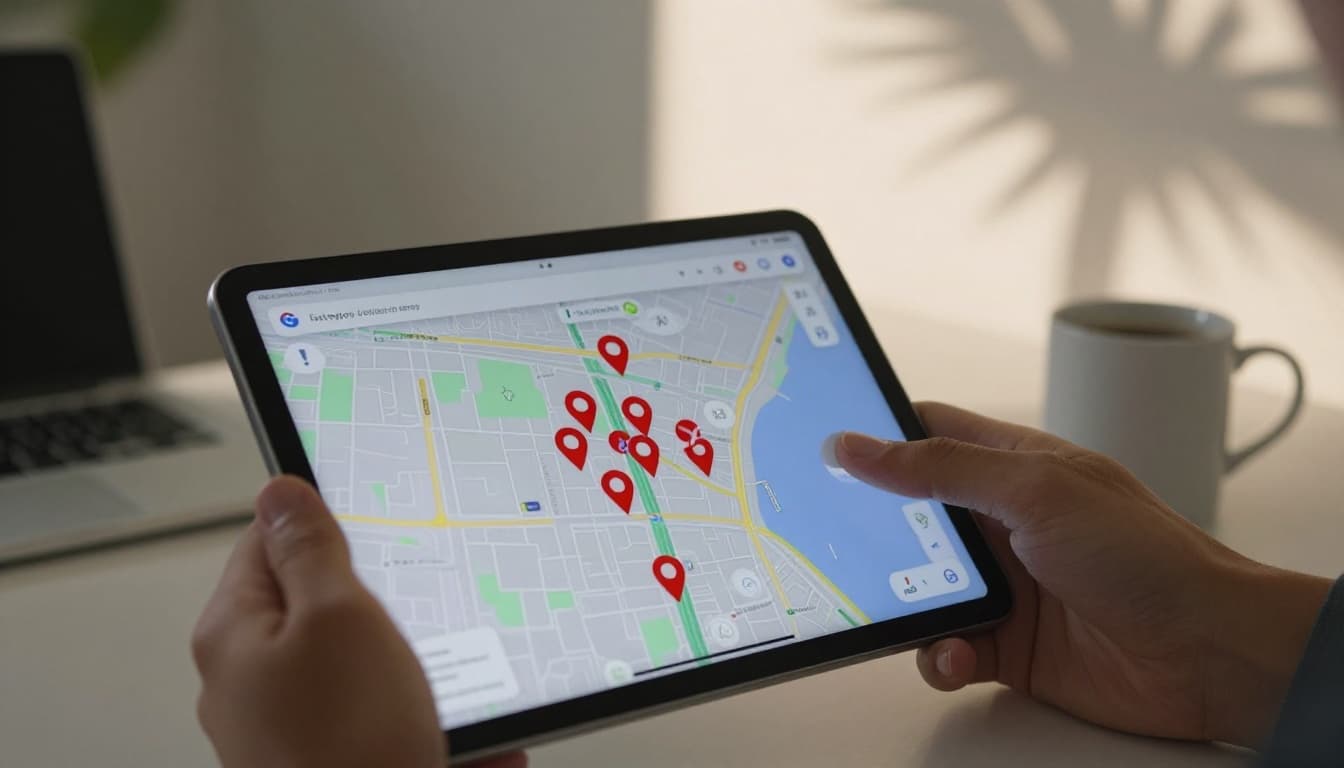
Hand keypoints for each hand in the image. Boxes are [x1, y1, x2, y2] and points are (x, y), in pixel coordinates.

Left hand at [192, 476, 526, 767]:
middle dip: (392, 607)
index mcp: (236, 633)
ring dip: (425, 673)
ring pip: (369, 670)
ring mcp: (292, 727)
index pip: (268, 541)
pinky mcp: (335, 760)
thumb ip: (308, 548)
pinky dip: (433, 726)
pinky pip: (391, 723)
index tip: (378, 521)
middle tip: (429, 610)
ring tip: (462, 686)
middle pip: (325, 605)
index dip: (329, 525)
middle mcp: (254, 680)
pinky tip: (476, 744)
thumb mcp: (338, 616)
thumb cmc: (347, 748)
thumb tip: (280, 491)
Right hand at [835, 403, 1329, 747]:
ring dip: (902, 605)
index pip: (928, 432)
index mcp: (1011, 466)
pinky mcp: (1006, 645)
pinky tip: (957, 656)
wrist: (1209, 653)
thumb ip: (941, 467)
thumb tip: (858, 445)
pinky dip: (938, 656)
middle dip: (871, 532)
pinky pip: (945, 648)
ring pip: (916, 590)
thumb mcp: (1034, 490)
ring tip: (905, 611)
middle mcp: (1001, 523)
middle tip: (831, 539)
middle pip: (909, 517)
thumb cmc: (1144, 555)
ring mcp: (1003, 585)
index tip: (823, 441)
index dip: (876, 432)